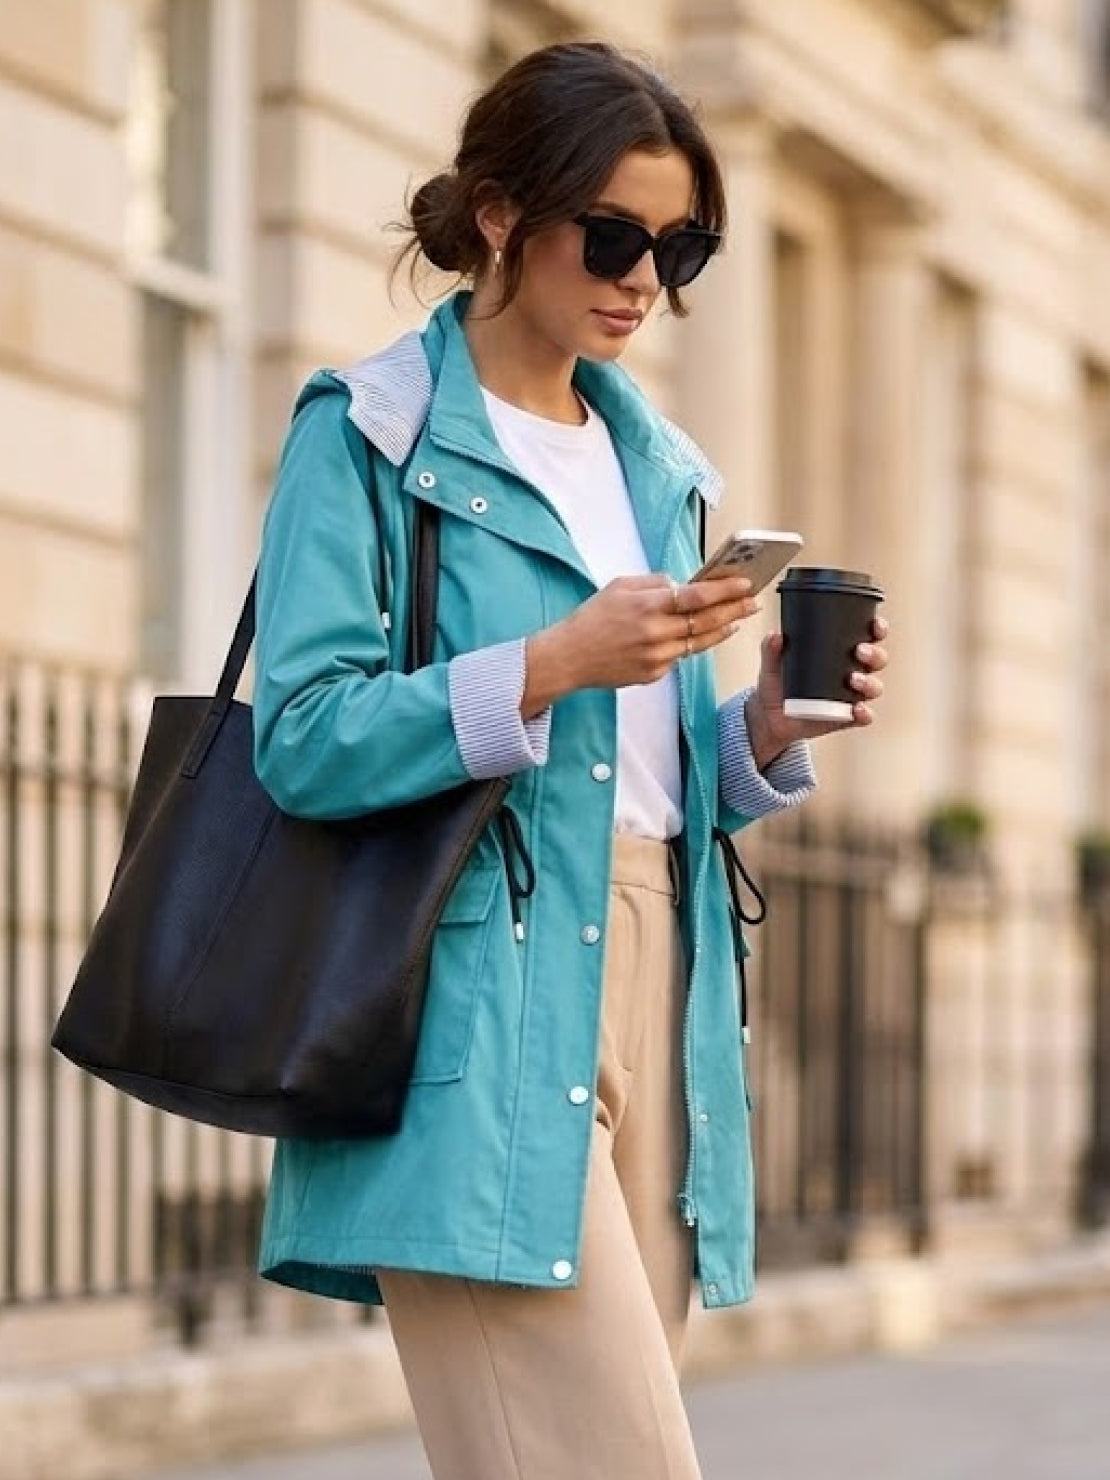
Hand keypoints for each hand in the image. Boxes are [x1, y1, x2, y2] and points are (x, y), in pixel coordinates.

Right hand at [545, 571, 760, 692]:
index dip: (725, 590)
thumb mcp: (619, 586)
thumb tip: (680, 584)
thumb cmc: (591, 619)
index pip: (696, 596)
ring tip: (737, 619)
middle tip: (753, 601)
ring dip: (722, 629)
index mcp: (647, 606)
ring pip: (700, 642)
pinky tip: (705, 636)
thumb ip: (653, 582)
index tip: (744, 583)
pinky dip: (694, 645)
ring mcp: (656, 657)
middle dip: (735, 609)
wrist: (569, 657)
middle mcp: (655, 633)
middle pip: (706, 621)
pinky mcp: (654, 674)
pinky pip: (681, 657)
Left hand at [749, 613, 889, 754]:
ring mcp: (851, 696)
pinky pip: (863, 717)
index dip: (878, 630)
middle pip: (877, 661)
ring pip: (874, 687)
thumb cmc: (777, 685)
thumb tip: (775, 635)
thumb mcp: (772, 666)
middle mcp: (852, 672)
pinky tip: (856, 709)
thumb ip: (771, 649)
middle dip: (875, 654)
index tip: (875, 626)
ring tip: (853, 679)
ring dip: (869, 682)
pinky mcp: (846, 718)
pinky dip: (864, 714)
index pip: (868, 637)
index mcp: (841, 653)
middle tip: (859, 651)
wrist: (769, 718)